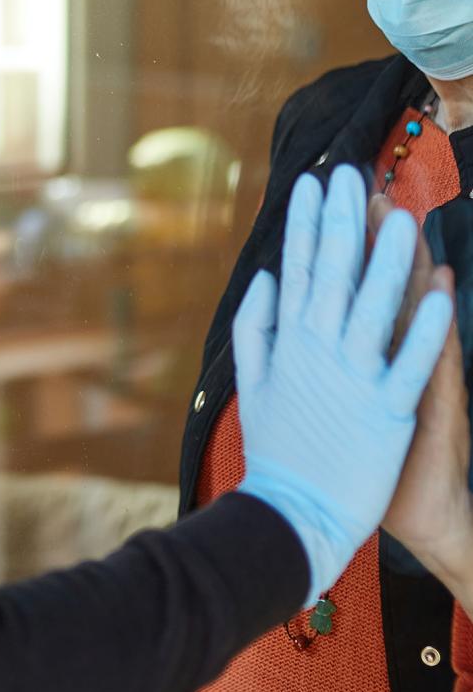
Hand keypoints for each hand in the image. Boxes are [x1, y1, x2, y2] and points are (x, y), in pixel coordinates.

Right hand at [235, 166, 453, 605]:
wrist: (291, 517)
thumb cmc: (274, 451)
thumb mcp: (251, 384)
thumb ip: (254, 327)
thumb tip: (264, 276)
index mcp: (289, 344)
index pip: (297, 269)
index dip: (304, 224)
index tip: (311, 183)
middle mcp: (319, 353)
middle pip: (333, 275)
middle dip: (343, 220)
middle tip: (352, 174)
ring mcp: (354, 380)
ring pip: (374, 307)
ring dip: (388, 259)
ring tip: (400, 214)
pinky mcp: (388, 413)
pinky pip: (411, 362)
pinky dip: (425, 326)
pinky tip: (439, 289)